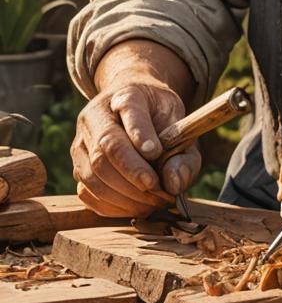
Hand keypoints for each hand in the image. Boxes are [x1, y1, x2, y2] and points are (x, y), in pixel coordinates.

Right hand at [71, 82, 200, 216]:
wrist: (134, 106)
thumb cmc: (158, 115)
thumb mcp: (179, 123)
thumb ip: (182, 152)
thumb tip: (173, 184)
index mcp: (126, 95)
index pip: (129, 111)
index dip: (140, 134)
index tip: (156, 154)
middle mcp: (95, 116)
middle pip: (105, 150)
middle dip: (134, 177)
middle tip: (162, 193)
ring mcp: (81, 142)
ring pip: (92, 175)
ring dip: (125, 197)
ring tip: (153, 202)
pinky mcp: (77, 166)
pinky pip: (87, 193)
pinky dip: (112, 207)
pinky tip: (135, 206)